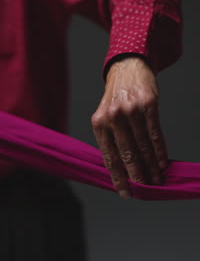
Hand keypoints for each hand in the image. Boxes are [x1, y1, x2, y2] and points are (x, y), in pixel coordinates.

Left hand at [91, 56, 168, 198]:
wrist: (126, 68)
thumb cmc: (115, 97)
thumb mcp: (105, 115)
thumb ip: (110, 139)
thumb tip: (120, 170)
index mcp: (99, 122)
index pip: (109, 156)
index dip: (118, 177)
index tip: (125, 192)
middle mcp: (113, 116)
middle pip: (127, 154)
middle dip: (137, 175)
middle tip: (144, 189)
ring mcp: (131, 109)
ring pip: (143, 145)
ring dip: (151, 166)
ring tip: (156, 179)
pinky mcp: (148, 104)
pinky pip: (155, 133)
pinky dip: (160, 150)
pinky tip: (162, 163)